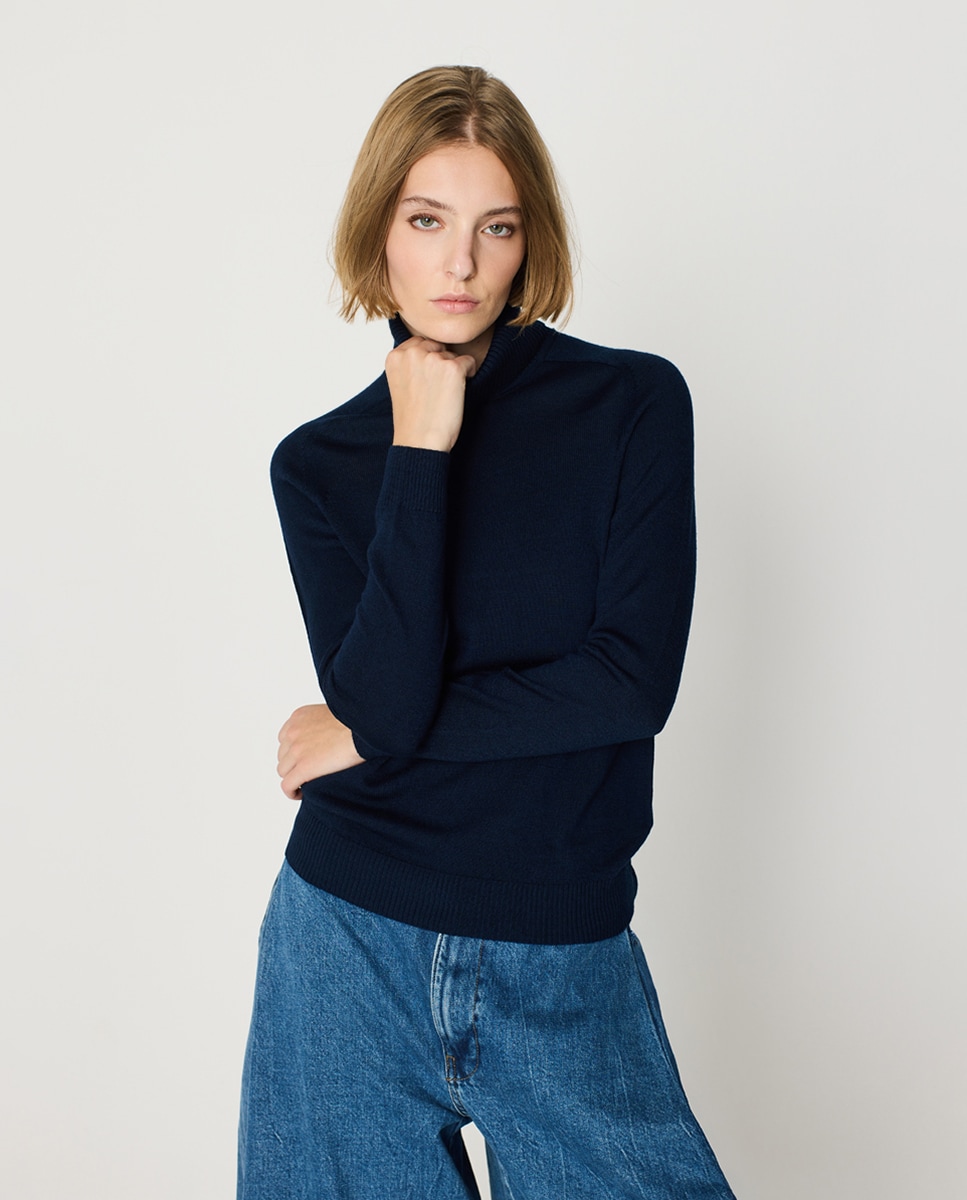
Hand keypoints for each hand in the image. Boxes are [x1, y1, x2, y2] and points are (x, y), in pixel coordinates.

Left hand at [277, 704, 363, 798]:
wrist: (365, 728)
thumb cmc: (359, 721)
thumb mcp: (334, 713)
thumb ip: (323, 722)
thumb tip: (328, 734)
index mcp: (299, 717)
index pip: (285, 737)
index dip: (293, 750)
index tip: (303, 757)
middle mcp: (294, 732)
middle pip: (283, 754)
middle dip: (293, 763)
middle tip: (307, 771)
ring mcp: (296, 750)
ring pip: (283, 770)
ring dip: (292, 777)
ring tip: (304, 783)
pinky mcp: (304, 768)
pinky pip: (287, 785)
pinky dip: (291, 792)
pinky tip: (300, 794)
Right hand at [386, 336, 474, 451]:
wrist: (419, 442)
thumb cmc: (412, 419)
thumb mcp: (400, 384)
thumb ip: (410, 364)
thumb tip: (432, 351)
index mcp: (394, 356)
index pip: (419, 342)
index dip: (427, 360)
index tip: (426, 380)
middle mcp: (412, 353)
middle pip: (436, 345)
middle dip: (440, 362)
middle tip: (436, 389)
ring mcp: (432, 359)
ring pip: (452, 354)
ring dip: (453, 370)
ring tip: (443, 394)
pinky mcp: (452, 368)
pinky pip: (469, 361)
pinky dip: (469, 374)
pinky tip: (458, 392)